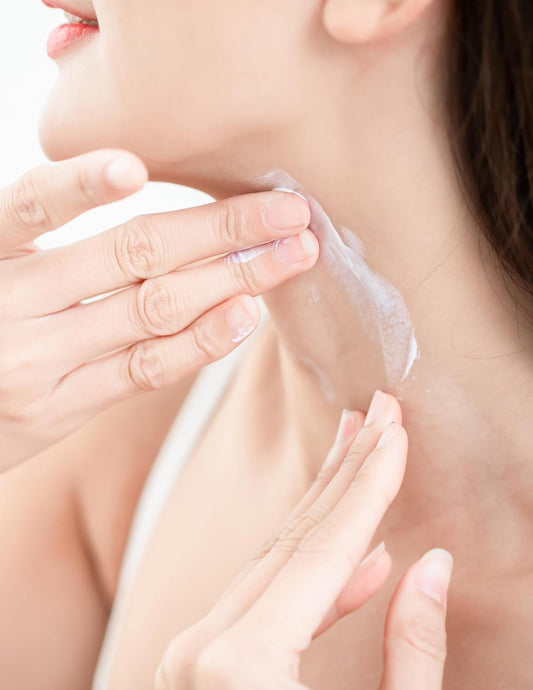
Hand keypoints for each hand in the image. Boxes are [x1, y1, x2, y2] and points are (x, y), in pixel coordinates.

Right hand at [0, 149, 316, 468]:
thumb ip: (51, 245)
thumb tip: (167, 222)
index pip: (32, 203)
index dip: (82, 184)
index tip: (137, 169)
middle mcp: (8, 301)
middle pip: (129, 252)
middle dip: (219, 228)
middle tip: (287, 211)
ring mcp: (35, 361)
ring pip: (151, 308)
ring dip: (231, 278)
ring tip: (289, 257)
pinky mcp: (60, 408)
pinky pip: (144, 369)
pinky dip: (200, 341)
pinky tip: (245, 315)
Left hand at [156, 394, 452, 689]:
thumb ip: (410, 654)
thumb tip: (433, 569)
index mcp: (242, 666)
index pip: (324, 552)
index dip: (369, 486)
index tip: (395, 432)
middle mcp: (206, 650)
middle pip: (294, 537)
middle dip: (347, 468)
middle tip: (377, 412)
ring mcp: (195, 655)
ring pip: (272, 558)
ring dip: (325, 504)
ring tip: (357, 450)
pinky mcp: (202, 666)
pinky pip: (261, 598)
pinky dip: (309, 573)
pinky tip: (357, 558)